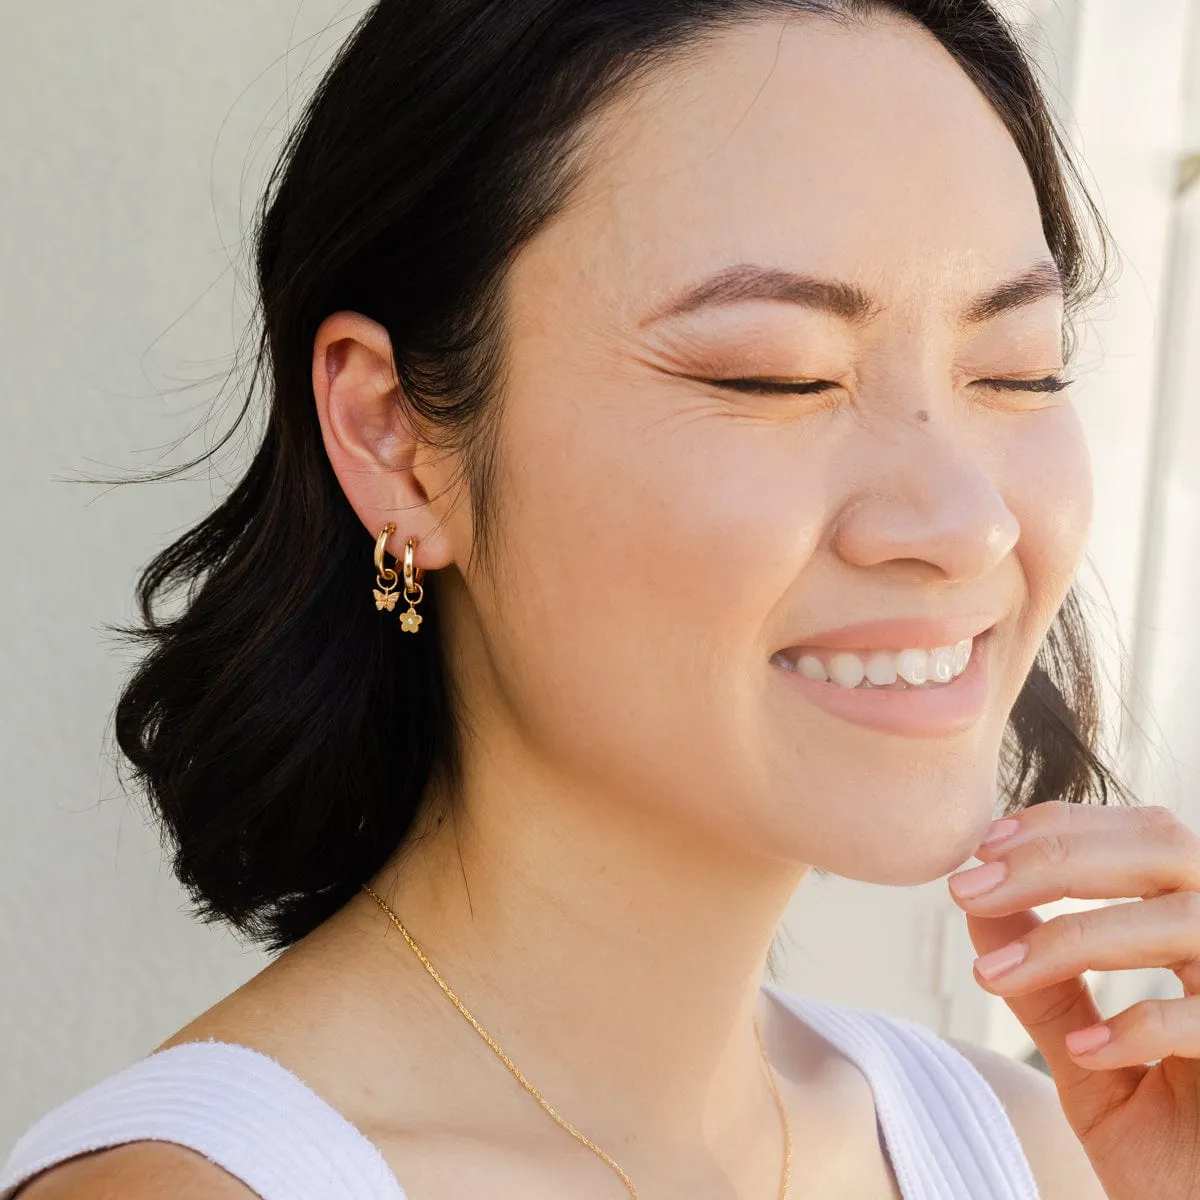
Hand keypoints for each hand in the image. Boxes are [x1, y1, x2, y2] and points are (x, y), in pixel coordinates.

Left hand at [947, 800, 1199, 1199]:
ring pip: (1182, 920)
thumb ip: (1047, 987)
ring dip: (1074, 937)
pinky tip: (1088, 1053)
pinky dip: (1140, 1028)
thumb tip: (979, 908)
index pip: (1142, 834)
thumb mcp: (1090, 1063)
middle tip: (967, 889)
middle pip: (1165, 847)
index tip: (981, 847)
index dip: (1061, 826)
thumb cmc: (1172, 1153)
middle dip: (1054, 858)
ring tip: (996, 975)